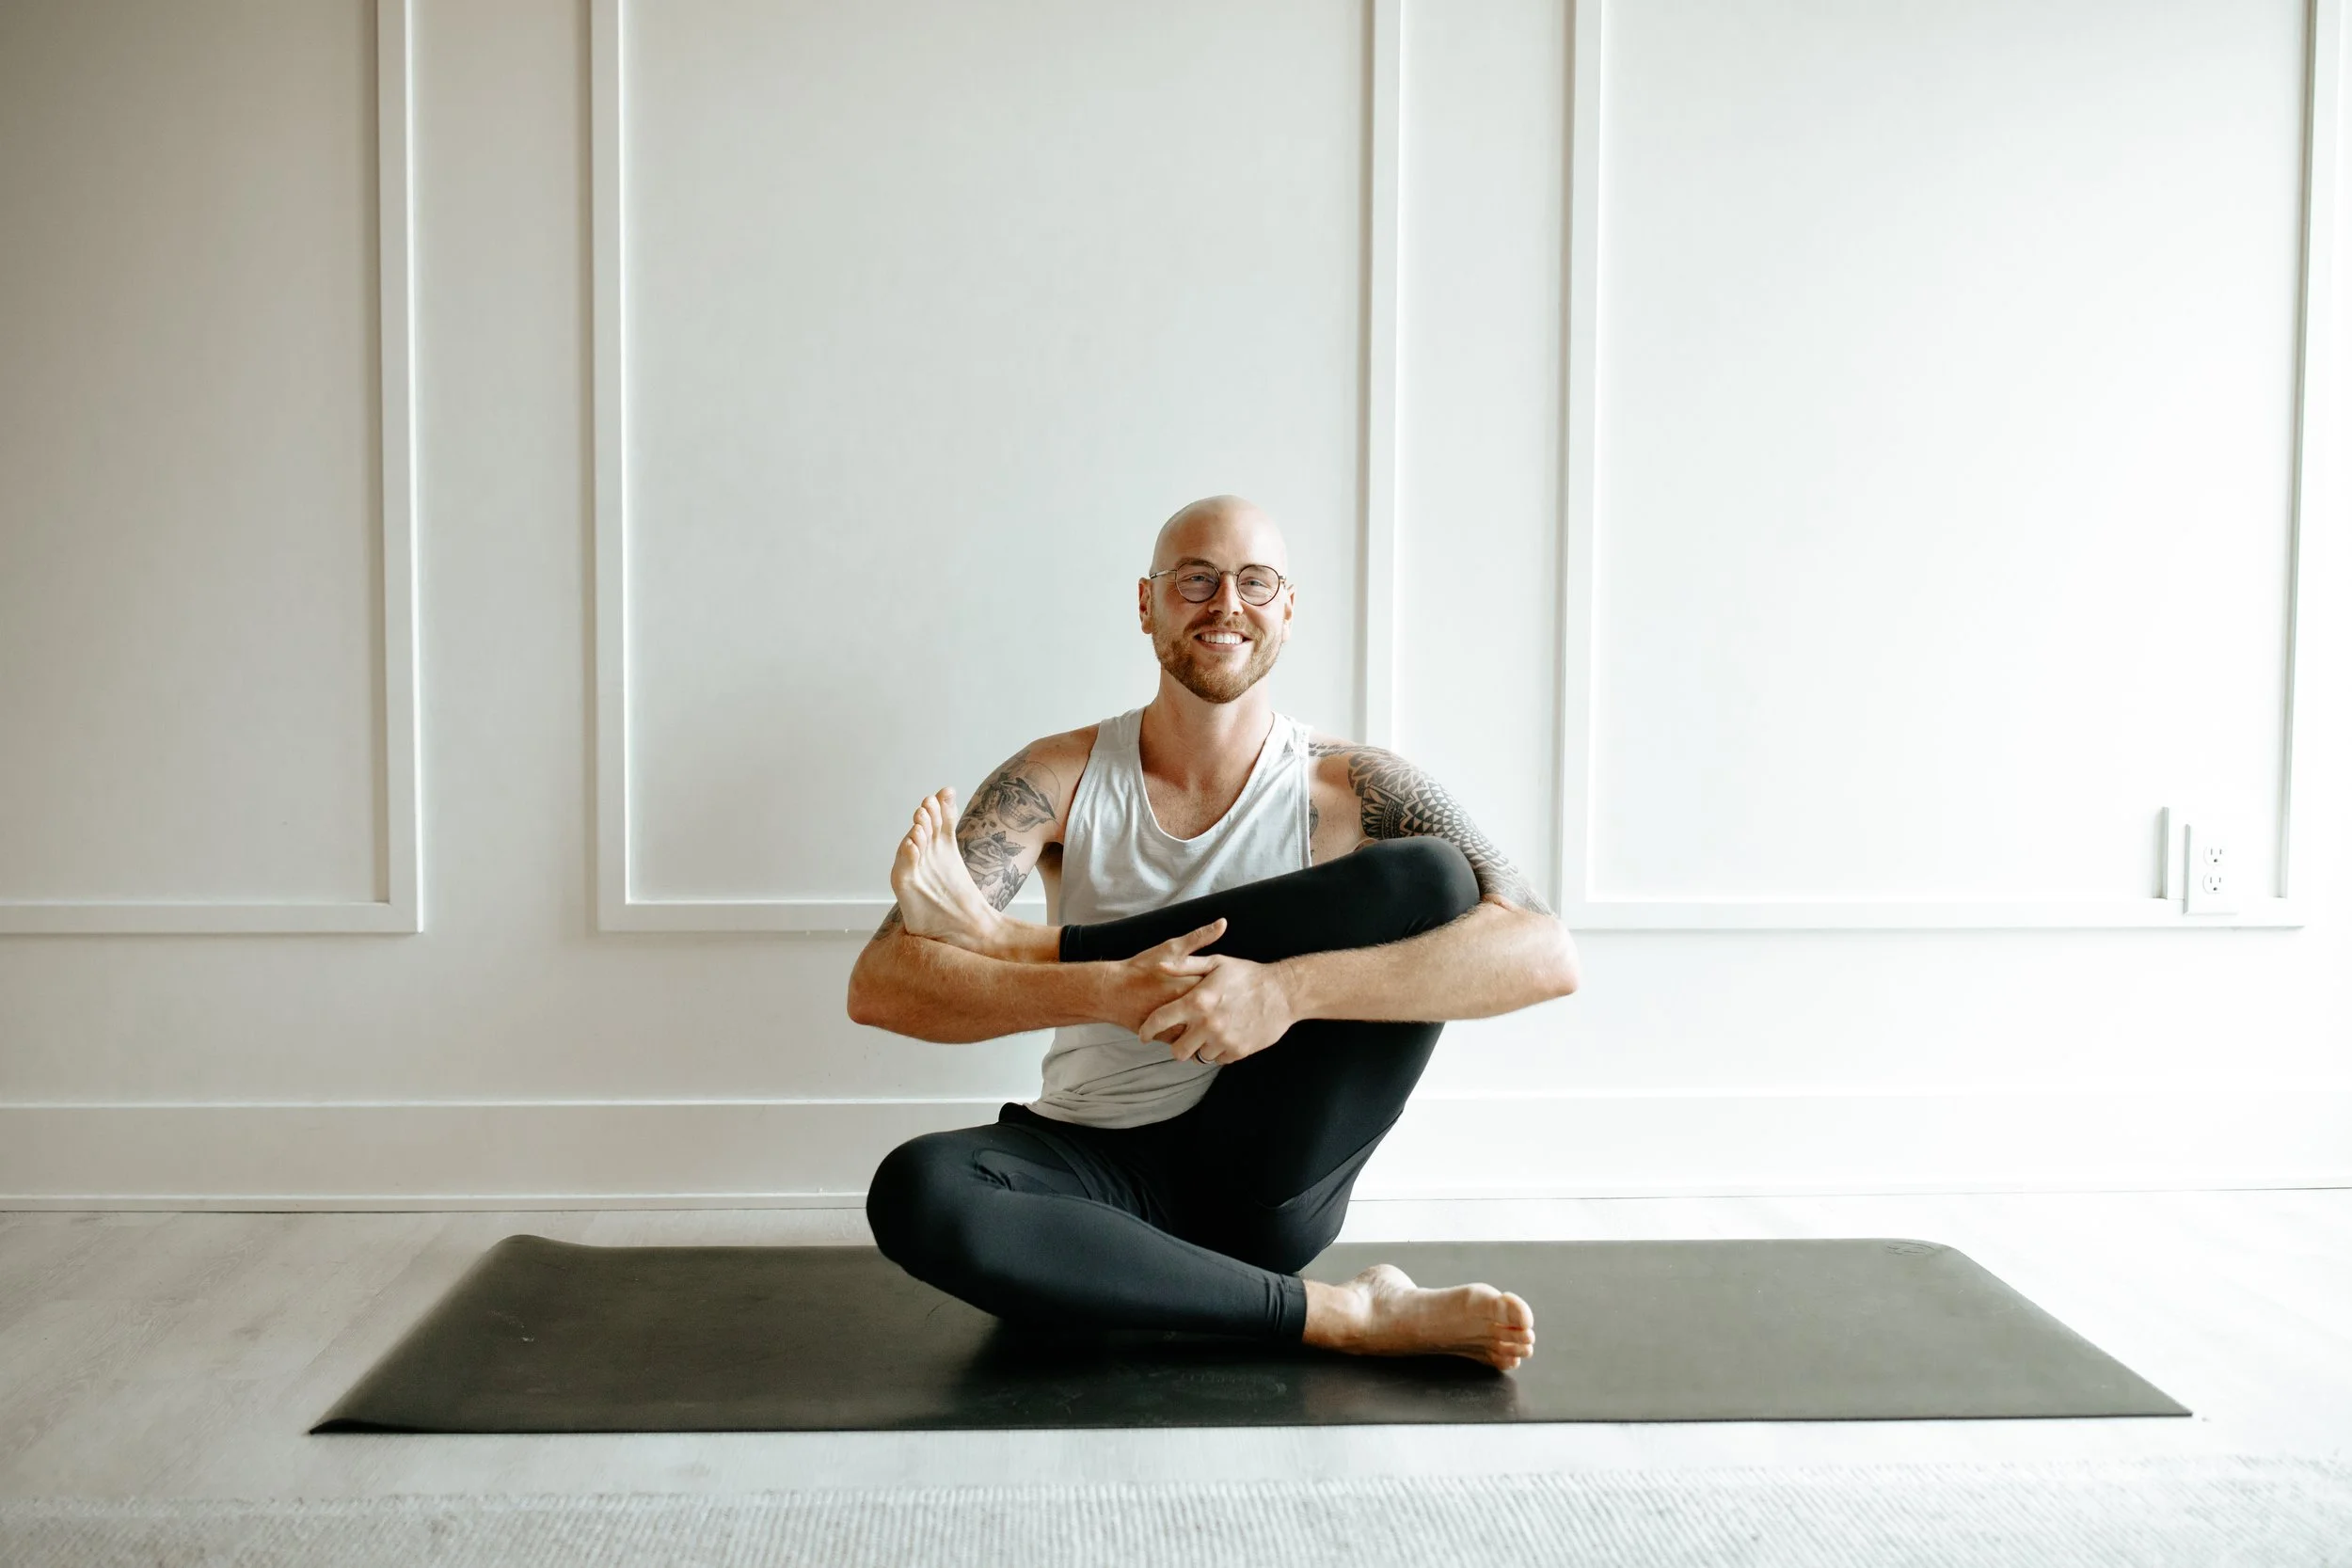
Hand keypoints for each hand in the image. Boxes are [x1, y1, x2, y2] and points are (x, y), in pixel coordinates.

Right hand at [1104, 918, 1226, 1034]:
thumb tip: (1223, 923)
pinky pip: (1189, 1039)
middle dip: (1218, 1004)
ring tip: (1206, 1011)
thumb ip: (1199, 937)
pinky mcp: (1169, 1036)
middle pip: (1216, 1009)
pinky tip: (1191, 1022)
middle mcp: (1187, 1007)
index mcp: (1191, 983)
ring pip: (1204, 1027)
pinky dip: (1192, 1033)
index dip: (1224, 984)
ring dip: (1207, 1021)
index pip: (1223, 987)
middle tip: (1216, 996)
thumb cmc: (1141, 968)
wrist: (1113, 992)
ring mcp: (1178, 1024)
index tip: (1222, 980)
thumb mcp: (1171, 948)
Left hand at [1139, 952, 1297, 1066]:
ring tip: (1207, 1033)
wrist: (1284, 992)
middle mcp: (1207, 1024)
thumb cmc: (1248, 974)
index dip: (1147, 1030)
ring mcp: (1224, 1040)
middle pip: (1177, 1050)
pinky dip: (1218, 1051)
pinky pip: (1218, 1059)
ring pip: (1198, 1057)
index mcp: (1198, 1001)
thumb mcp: (1216, 963)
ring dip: (1200, 1047)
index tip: (1143, 1034)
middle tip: (1182, 1037)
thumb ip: (1185, 966)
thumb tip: (1159, 966)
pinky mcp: (1238, 1051)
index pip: (1160, 1021)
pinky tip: (1225, 1035)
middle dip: (1176, 1045)